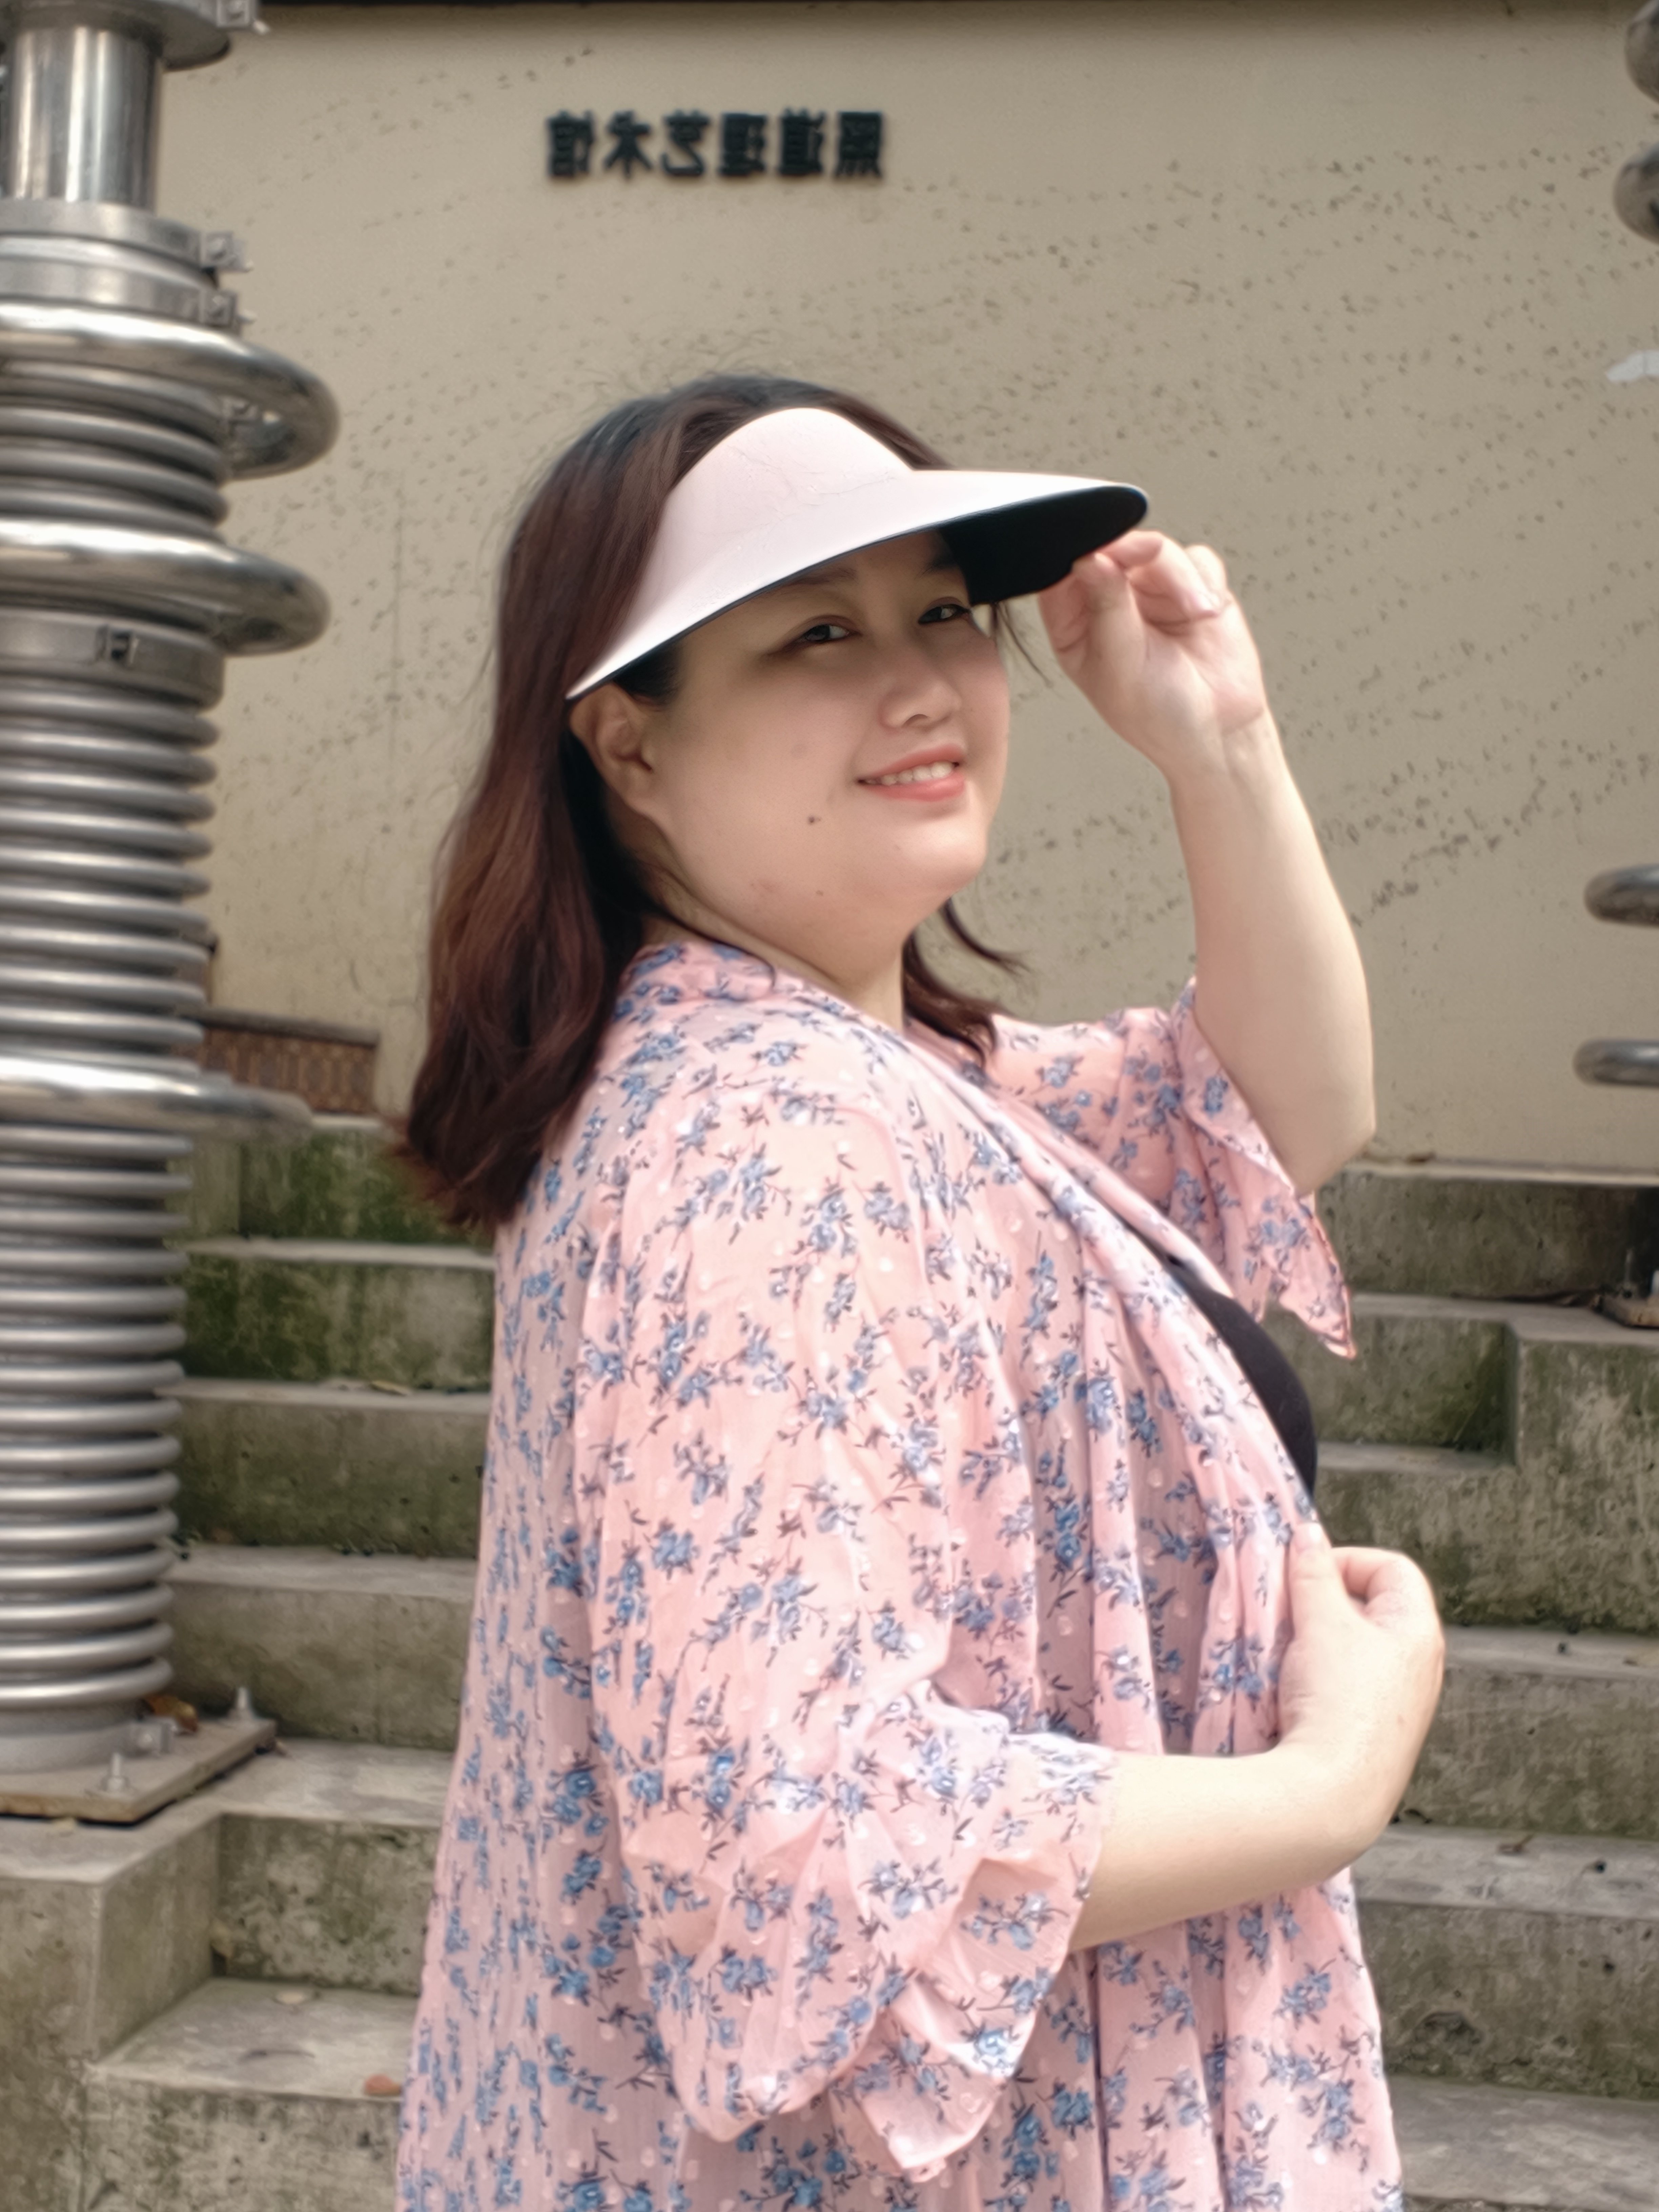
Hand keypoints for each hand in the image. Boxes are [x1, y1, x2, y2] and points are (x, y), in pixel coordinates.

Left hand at [1036, 531, 1271, 781]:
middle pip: (1112, 549)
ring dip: (1180, 575)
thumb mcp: (1121, 666)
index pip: (1063, 574)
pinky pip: (1196, 558)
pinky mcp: (1191, 586)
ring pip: (1157, 550)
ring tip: (1197, 611)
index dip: (1080, 552)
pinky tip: (1207, 612)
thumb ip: (1106, 608)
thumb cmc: (1159, 713)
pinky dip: (1205, 579)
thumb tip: (1090, 558)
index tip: (1101, 552)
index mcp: (1074, 624)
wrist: (1220, 729)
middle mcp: (1109, 602)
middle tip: (1152, 552)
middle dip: (1134, 550)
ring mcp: (1150, 592)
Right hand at [1276, 1529, 1445, 1859]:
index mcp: (1419, 1631)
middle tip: (1293, 1612)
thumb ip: (1313, 1572)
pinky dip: (1322, 1676)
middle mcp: (1421, 1666)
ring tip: (1291, 1653)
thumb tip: (1309, 1535)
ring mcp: (1401, 1703)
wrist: (1332, 1794)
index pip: (1392, 1567)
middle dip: (1328, 1601)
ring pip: (1357, 1647)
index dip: (1347, 1559)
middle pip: (1374, 1606)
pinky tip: (1298, 1692)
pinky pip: (1350, 1684)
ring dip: (1320, 1640)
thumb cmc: (1335, 1701)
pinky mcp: (1378, 1733)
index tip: (1305, 1574)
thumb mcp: (1318, 1621)